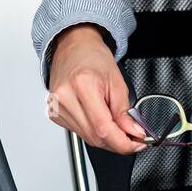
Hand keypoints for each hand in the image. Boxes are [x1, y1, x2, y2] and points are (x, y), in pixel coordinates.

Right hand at [46, 23, 149, 154]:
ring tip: (114, 122)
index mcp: (82, 85)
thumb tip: (134, 133)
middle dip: (118, 142)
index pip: (103, 128)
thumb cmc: (93, 58)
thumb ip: (125, 111)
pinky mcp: (54, 114)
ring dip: (106, 137)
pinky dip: (93, 131)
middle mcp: (65, 98)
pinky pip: (79, 133)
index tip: (137, 142)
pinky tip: (98, 117)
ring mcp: (56, 107)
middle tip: (132, 135)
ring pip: (88, 138)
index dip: (123, 142)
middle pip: (95, 137)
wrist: (73, 48)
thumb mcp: (117, 81)